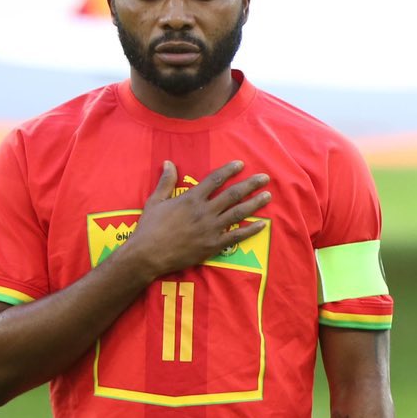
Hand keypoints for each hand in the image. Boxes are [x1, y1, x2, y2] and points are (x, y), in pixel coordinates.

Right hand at [123, 160, 271, 278]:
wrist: (147, 255)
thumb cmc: (149, 228)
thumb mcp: (155, 201)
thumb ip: (165, 182)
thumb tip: (168, 162)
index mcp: (191, 199)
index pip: (215, 180)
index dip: (229, 170)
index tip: (241, 164)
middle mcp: (204, 211)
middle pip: (232, 194)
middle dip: (250, 184)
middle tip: (265, 178)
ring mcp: (211, 229)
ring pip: (238, 213)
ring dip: (255, 204)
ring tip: (268, 196)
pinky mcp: (213, 245)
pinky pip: (236, 236)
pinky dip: (251, 230)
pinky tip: (263, 224)